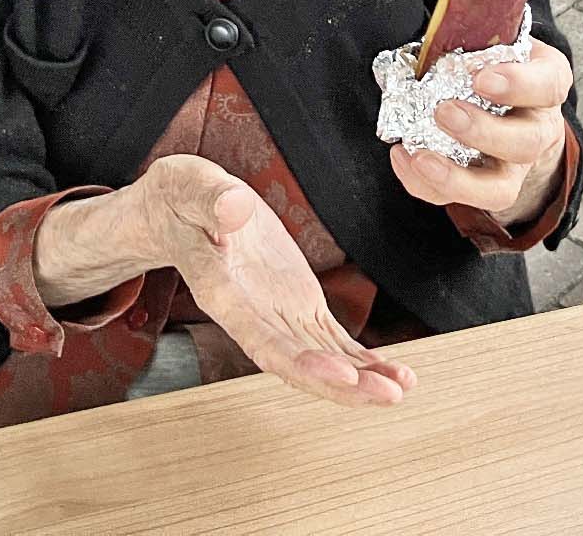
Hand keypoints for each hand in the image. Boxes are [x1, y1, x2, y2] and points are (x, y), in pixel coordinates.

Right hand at [142, 155, 414, 405]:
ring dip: (361, 378)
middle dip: (344, 385)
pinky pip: (330, 339)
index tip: (340, 375)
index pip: (263, 342)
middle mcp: (253, 316)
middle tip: (388, 394)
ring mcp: (278, 314)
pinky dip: (360, 358)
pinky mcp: (296, 303)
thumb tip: (234, 208)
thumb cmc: (182, 200)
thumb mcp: (190, 187)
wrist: (181, 210)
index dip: (301, 364)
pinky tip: (390, 370)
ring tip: (401, 387)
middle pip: (299, 363)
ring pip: (321, 358)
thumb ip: (212, 199)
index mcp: (225, 294)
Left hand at [386, 41, 574, 227]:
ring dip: (457, 176)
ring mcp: (515, 167)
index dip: (518, 85)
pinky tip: (404, 158)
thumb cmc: (500, 65)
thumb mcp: (501, 40)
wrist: (513, 108)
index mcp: (546, 84)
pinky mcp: (486, 191)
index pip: (548, 85)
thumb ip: (479, 35)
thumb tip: (438, 29)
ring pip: (500, 188)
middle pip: (526, 142)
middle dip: (483, 131)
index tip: (481, 77)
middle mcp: (538, 129)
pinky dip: (426, 185)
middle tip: (444, 112)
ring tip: (421, 156)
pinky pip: (458, 200)